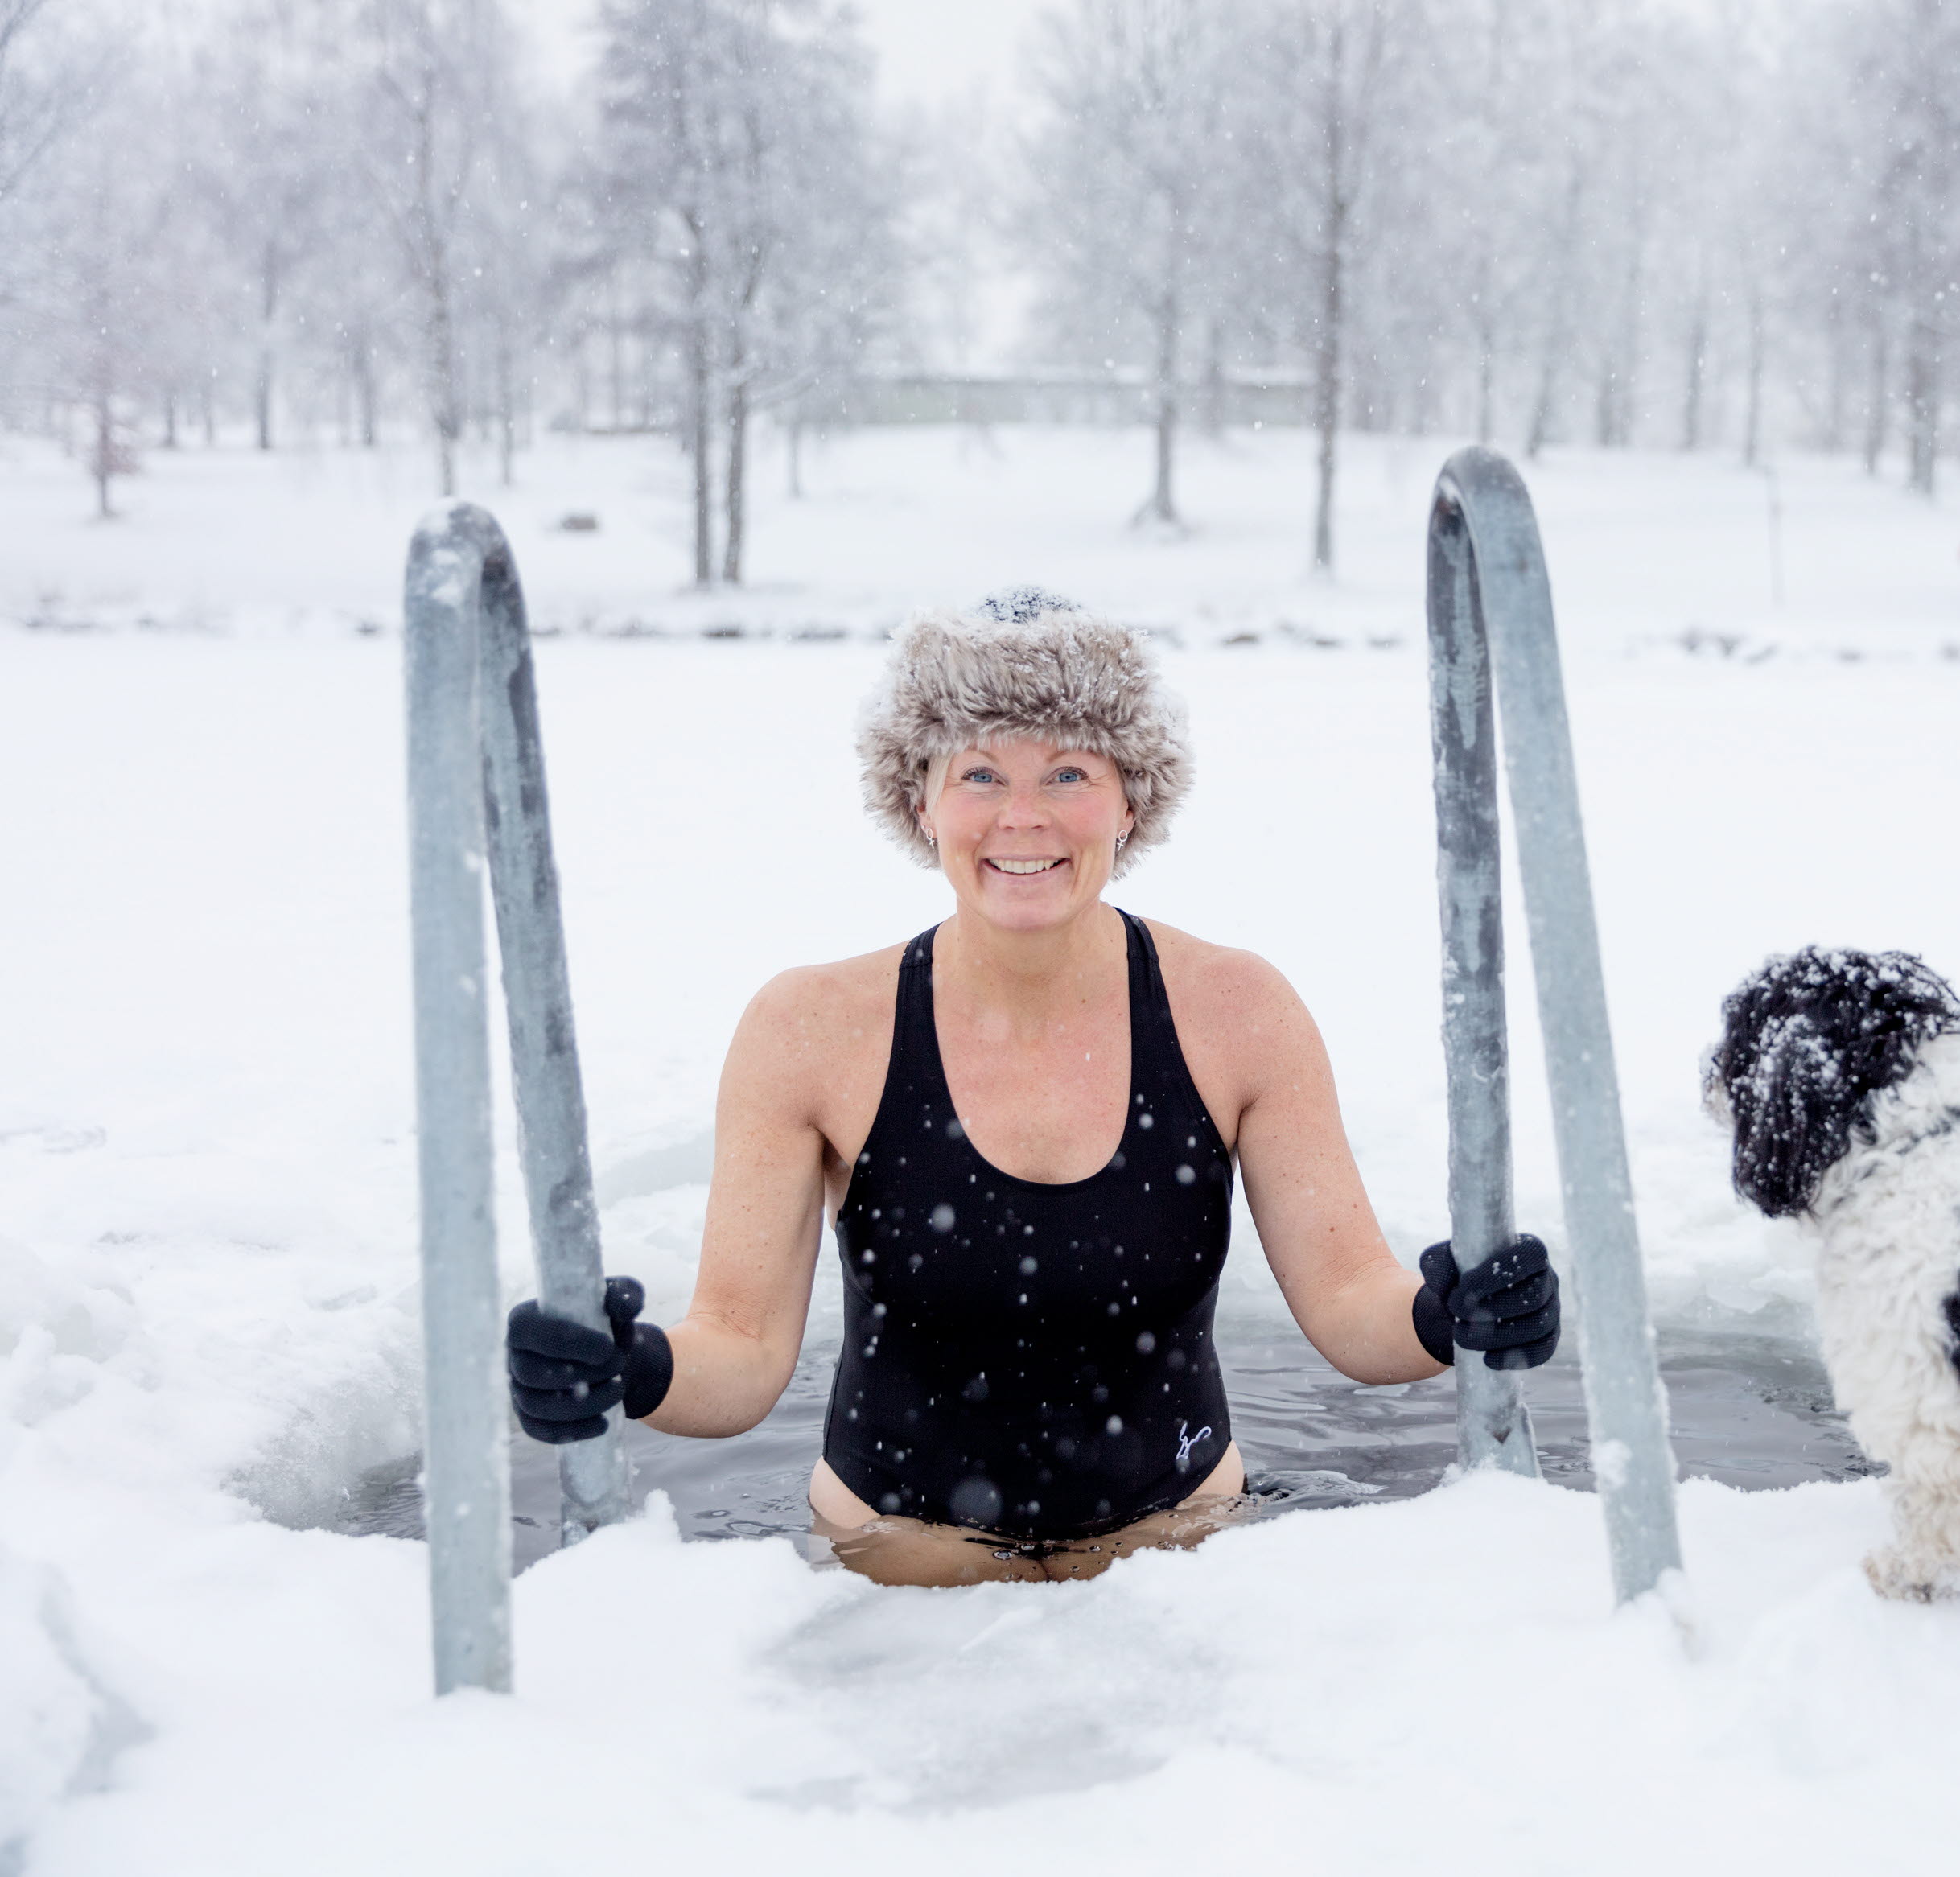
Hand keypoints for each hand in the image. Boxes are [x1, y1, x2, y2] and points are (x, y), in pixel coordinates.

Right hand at [506, 1275, 673, 1442]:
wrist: (610, 1353)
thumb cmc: (607, 1320)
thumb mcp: (619, 1299)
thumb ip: (624, 1295)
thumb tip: (624, 1305)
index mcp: (524, 1319)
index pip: (527, 1331)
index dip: (566, 1342)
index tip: (607, 1348)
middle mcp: (513, 1355)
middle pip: (529, 1373)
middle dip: (580, 1373)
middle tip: (619, 1364)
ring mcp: (517, 1388)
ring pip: (535, 1406)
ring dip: (581, 1404)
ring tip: (618, 1390)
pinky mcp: (528, 1415)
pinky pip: (538, 1430)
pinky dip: (571, 1431)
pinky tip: (602, 1424)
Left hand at [1411, 1234, 1559, 1369]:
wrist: (1466, 1305)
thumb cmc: (1459, 1275)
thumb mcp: (1443, 1262)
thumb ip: (1439, 1265)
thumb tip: (1444, 1285)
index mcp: (1529, 1250)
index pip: (1528, 1256)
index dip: (1497, 1274)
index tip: (1463, 1288)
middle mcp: (1547, 1278)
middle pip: (1533, 1296)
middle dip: (1493, 1309)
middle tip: (1457, 1313)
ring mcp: (1552, 1308)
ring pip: (1537, 1326)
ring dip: (1498, 1336)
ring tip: (1462, 1337)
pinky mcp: (1550, 1336)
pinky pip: (1543, 1350)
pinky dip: (1516, 1356)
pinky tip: (1488, 1359)